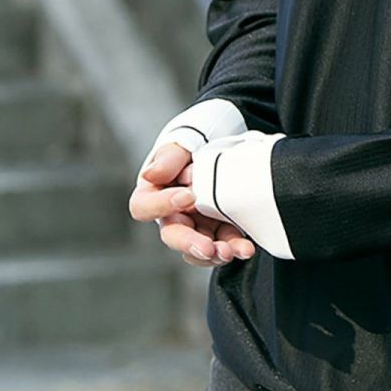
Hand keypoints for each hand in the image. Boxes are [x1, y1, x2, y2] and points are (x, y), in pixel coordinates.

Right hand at [128, 141, 256, 266]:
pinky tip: (245, 248)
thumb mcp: (182, 140)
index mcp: (154, 192)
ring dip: (216, 253)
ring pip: (199, 247)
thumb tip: (153, 175)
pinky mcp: (220, 229)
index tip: (188, 196)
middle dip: (191, 243)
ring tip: (233, 251)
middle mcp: (173, 213)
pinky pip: (223, 244)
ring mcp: (197, 223)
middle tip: (208, 247)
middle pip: (174, 236)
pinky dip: (234, 248)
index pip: (144, 207)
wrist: (224, 137)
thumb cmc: (196, 138)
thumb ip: (169, 157)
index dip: (162, 206)